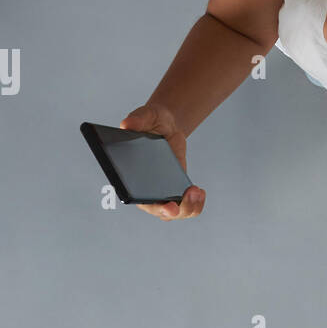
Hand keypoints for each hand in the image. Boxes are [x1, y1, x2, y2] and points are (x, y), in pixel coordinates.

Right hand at [118, 103, 205, 219]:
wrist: (167, 126)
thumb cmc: (152, 121)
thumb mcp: (147, 115)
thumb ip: (138, 119)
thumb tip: (127, 124)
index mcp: (131, 175)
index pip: (137, 197)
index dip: (152, 205)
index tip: (169, 206)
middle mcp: (145, 189)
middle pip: (159, 211)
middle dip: (173, 211)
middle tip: (184, 199)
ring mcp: (161, 193)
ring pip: (175, 212)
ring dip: (189, 207)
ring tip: (197, 190)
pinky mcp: (175, 191)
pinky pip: (186, 206)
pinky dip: (195, 203)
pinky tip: (199, 190)